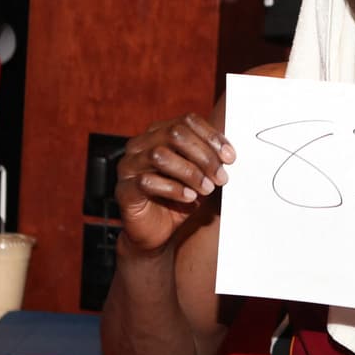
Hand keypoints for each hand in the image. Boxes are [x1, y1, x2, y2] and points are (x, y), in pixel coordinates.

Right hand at [115, 113, 235, 252]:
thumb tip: (229, 153)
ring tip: (207, 188)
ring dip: (190, 172)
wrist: (159, 233)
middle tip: (221, 177)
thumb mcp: (201, 174)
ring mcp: (129, 166)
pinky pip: (147, 182)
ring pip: (160, 155)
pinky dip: (174, 189)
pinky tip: (190, 198)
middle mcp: (140, 145)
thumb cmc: (182, 198)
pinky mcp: (124, 190)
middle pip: (174, 134)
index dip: (211, 136)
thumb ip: (211, 159)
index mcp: (159, 133)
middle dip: (203, 155)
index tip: (230, 157)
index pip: (186, 121)